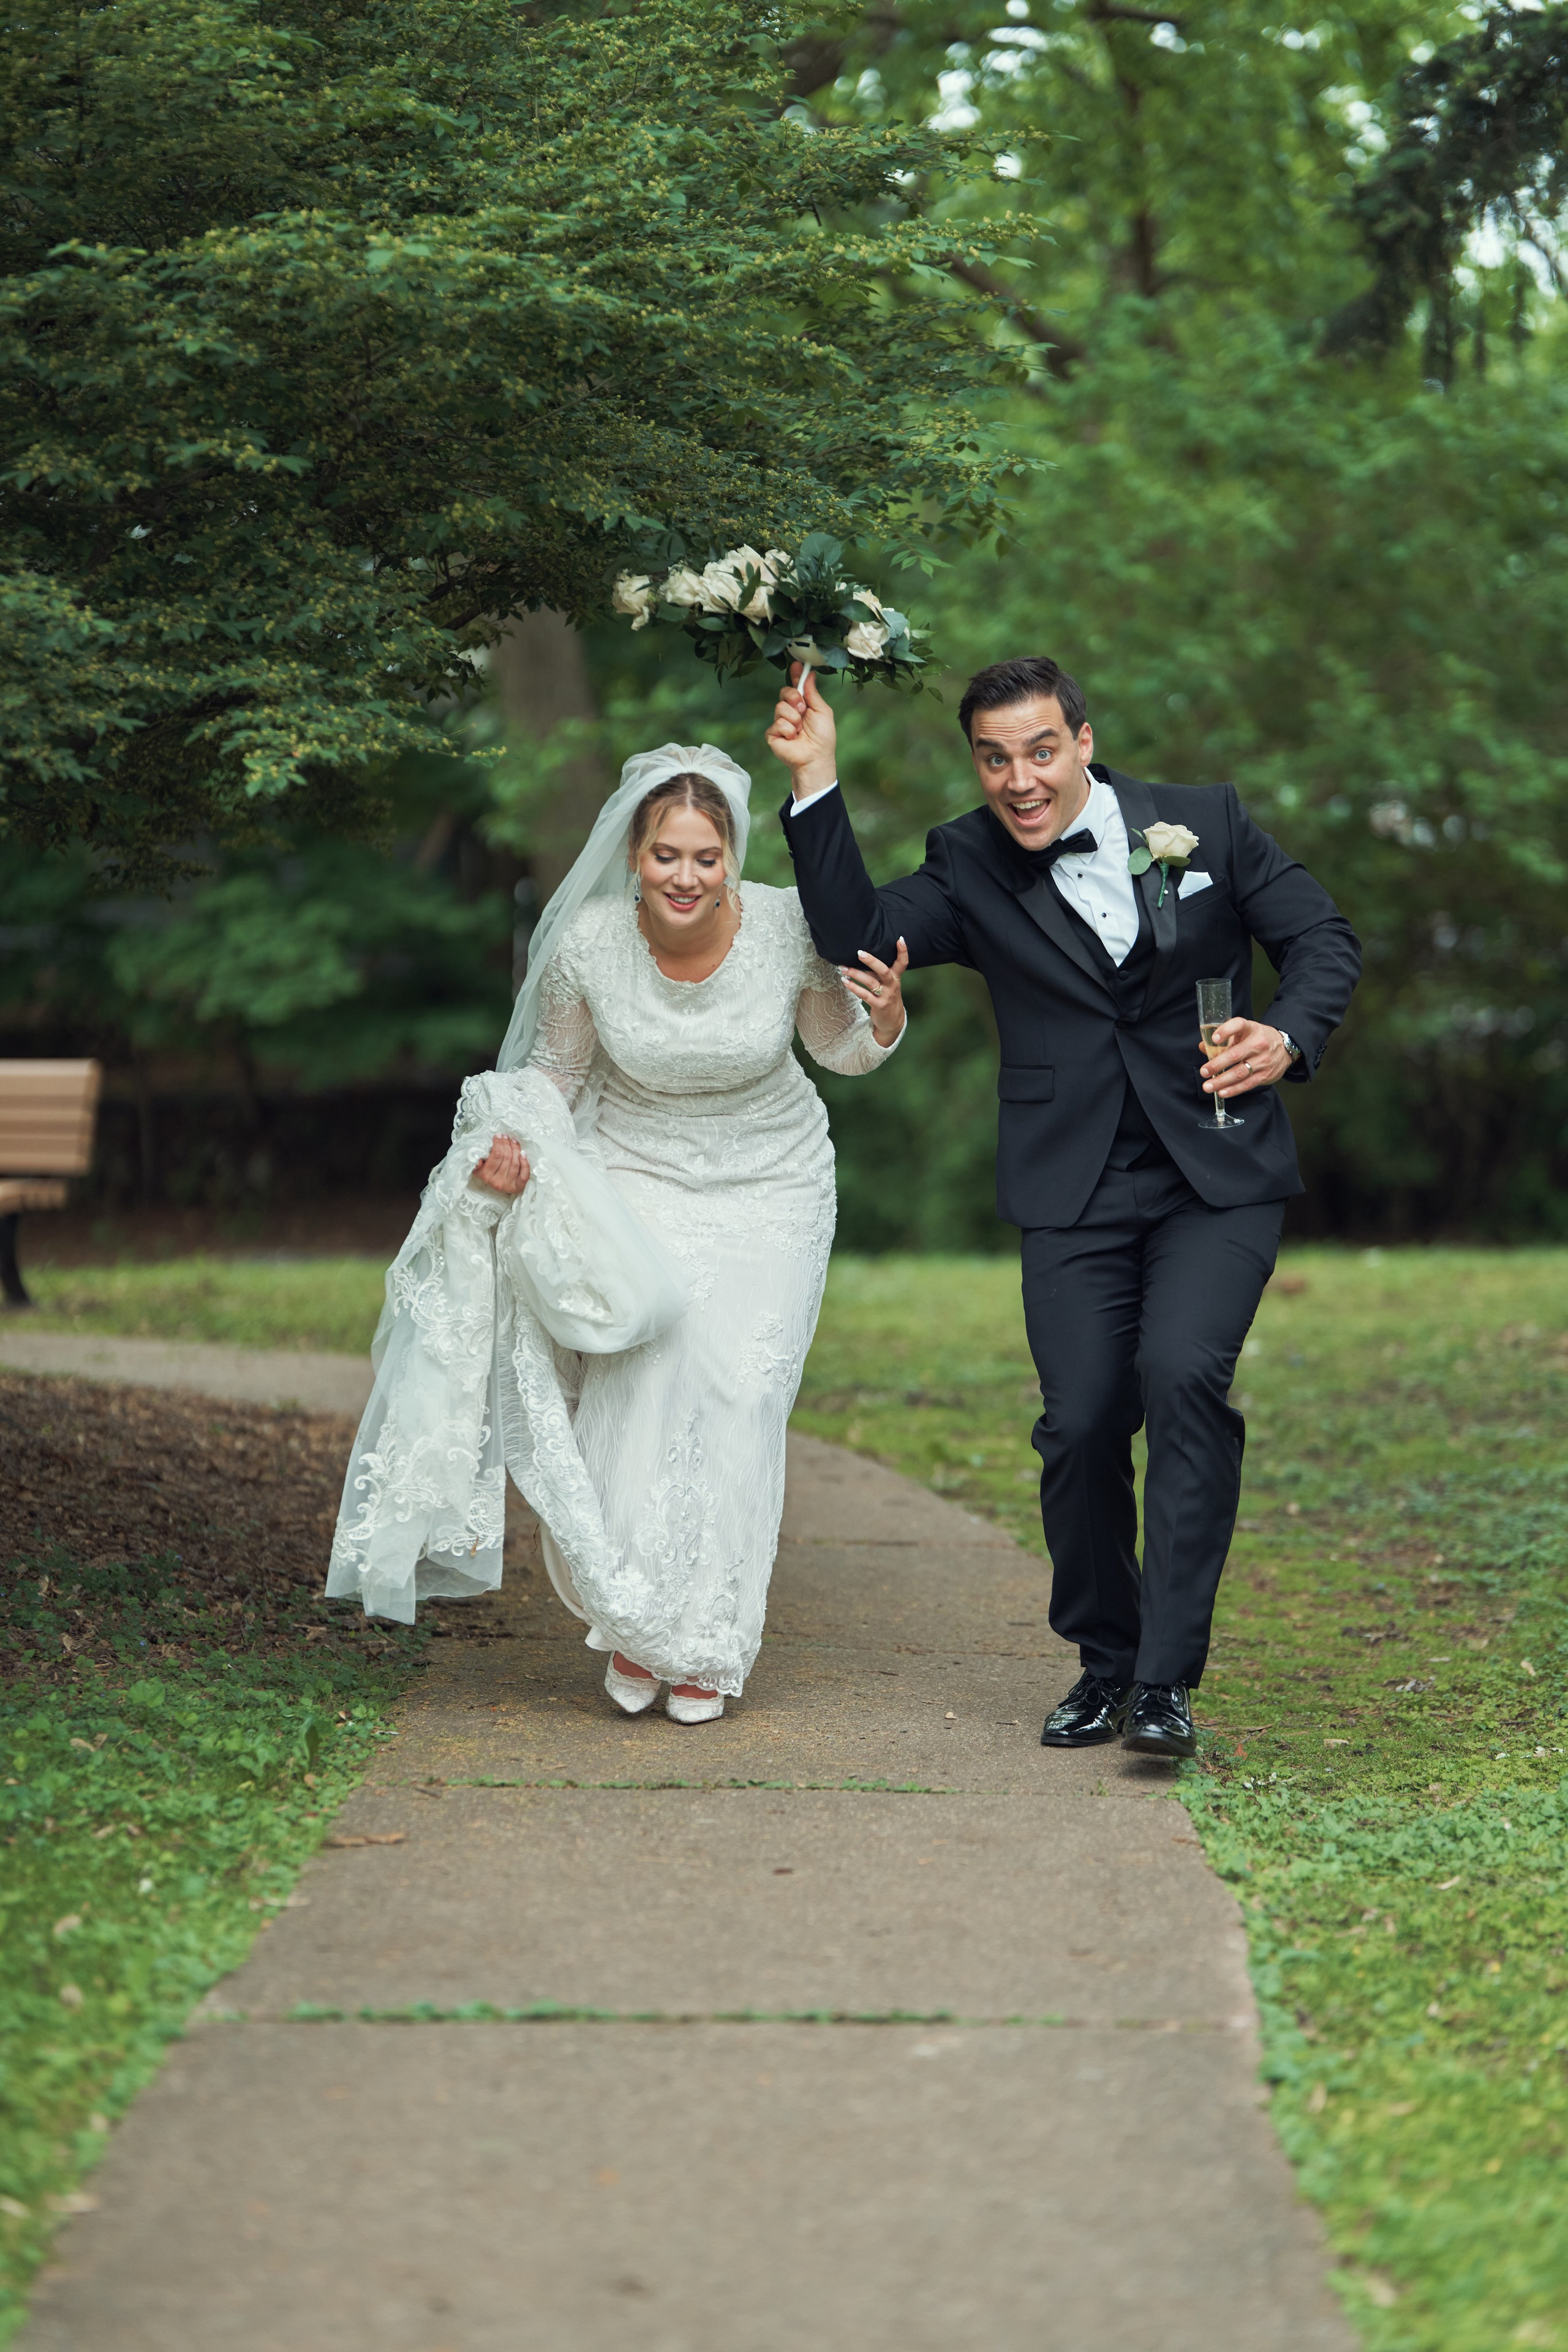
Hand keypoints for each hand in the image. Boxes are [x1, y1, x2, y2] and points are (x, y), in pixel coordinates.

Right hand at [473, 1133, 530, 1194]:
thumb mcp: (478, 1166)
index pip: (496, 1156)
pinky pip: (524, 1175)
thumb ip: (477, 1160)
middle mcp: (496, 1182)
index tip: (499, 1135)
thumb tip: (478, 1160)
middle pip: (506, 1158)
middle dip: (507, 1144)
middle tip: (506, 1137)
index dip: (499, 1143)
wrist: (495, 1183)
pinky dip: (525, 1163)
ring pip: (515, 1164)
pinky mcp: (518, 1188)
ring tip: (513, 1141)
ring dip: (516, 1150)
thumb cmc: (486, 1170)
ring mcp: (508, 1185)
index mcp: (485, 1175)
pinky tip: (523, 1153)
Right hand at [765, 662, 837, 798]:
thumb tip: (810, 675)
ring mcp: (780, 723)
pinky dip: (787, 731)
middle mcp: (791, 712)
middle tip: (802, 709)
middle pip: (785, 692)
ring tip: (800, 730)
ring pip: (780, 707)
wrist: (815, 758)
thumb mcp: (822, 711)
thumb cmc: (823, 738)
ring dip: (793, 718)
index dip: (795, 675)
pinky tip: (792, 738)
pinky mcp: (773, 734)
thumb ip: (813, 693)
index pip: (796, 686)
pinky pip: (776, 724)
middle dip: (794, 698)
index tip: (797, 665)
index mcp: (803, 705)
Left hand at [841, 937, 908, 1047]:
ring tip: (843, 968)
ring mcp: (886, 996)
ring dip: (855, 974)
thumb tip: (862, 955)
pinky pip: (864, 995)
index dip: (903, 951)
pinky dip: (854, 987)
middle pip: (883, 970)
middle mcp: (892, 985)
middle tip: (858, 952)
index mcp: (896, 977)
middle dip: (871, 961)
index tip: (900, 939)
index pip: (903, 963)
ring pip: (870, 982)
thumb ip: (879, 971)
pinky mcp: (878, 1005)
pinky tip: (845, 982)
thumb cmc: (887, 996)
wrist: (892, 1021)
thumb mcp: (888, 983)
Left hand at [1201, 1020, 1291, 1099]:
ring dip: (1222, 1081)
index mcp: (1251, 1029)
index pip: (1238, 1026)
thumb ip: (1224, 1039)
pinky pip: (1247, 1084)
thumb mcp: (1244, 1033)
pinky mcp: (1266, 1075)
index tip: (1214, 1039)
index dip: (1225, 1031)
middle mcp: (1258, 1043)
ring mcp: (1263, 1060)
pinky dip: (1233, 1089)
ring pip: (1240, 1073)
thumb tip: (1203, 1047)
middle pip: (1235, 1055)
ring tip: (1208, 1086)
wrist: (1285, 1047)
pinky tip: (1222, 1092)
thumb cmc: (1258, 1039)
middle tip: (1204, 1071)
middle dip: (1217, 1065)